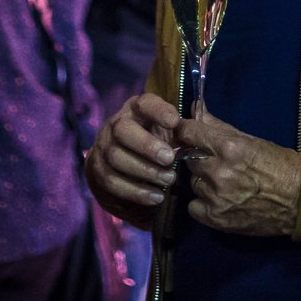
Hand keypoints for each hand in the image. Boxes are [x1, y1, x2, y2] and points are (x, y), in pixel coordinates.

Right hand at [87, 93, 182, 227]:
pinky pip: (114, 183)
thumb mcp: (166, 130)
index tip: (175, 121)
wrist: (119, 162)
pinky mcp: (99, 171)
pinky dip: (137, 192)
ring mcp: (104, 148)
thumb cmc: (153, 140)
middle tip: (169, 158)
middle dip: (146, 145)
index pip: (144, 103)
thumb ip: (183, 125)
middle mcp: (116, 125)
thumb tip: (201, 113)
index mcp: (136, 110)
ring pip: (117, 158)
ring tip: (169, 179)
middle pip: (123, 130)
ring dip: (145, 171)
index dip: (158, 111)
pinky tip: (157, 197)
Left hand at [175, 106, 300, 236]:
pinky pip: (194, 207)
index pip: (189, 132)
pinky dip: (203, 203)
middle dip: (198, 157)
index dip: (186, 131)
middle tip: (215, 161)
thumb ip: (218, 126)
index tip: (187, 132)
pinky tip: (218, 200)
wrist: (300, 200)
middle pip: (189, 158)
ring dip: (203, 181)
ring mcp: (217, 198)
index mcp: (229, 148)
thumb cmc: (278, 164)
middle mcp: (219, 172)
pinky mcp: (217, 219)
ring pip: (193, 182)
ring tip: (223, 182)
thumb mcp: (250, 140)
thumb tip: (196, 107)